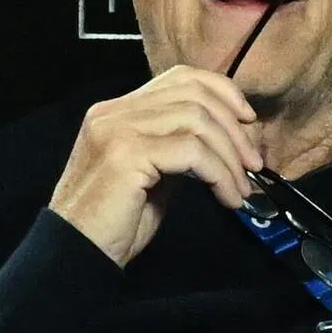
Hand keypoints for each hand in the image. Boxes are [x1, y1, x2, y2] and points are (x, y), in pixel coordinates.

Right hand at [49, 66, 262, 267]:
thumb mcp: (156, 174)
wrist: (77, 255)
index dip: (223, 92)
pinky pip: (192, 152)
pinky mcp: (125, 153)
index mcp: (119, 110)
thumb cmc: (116, 222)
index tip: (248, 121)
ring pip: (197, 121)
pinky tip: (228, 198)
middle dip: (234, 129)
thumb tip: (231, 138)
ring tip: (242, 189)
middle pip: (195, 95)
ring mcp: (117, 129)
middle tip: (254, 164)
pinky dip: (220, 174)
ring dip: (230, 157)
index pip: (181, 78)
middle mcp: (115, 111)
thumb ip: (181, 147)